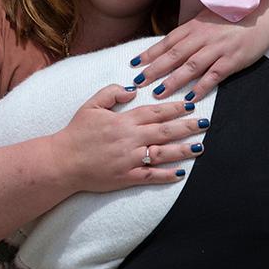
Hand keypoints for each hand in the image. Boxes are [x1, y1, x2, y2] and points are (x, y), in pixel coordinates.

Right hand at [51, 84, 208, 192]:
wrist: (62, 162)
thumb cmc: (76, 132)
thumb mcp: (91, 105)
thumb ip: (112, 93)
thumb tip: (133, 90)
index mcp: (124, 121)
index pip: (155, 112)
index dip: (175, 108)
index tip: (190, 105)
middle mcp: (130, 139)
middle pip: (165, 131)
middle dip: (187, 126)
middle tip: (205, 123)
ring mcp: (130, 159)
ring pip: (163, 153)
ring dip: (183, 150)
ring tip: (200, 146)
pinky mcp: (126, 177)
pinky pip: (151, 176)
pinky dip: (166, 175)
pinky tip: (181, 172)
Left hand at [130, 6, 268, 100]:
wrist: (264, 15)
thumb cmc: (233, 18)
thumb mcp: (208, 19)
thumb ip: (190, 31)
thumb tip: (170, 44)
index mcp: (194, 26)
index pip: (167, 41)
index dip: (149, 53)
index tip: (134, 64)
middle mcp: (203, 36)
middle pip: (174, 55)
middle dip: (154, 70)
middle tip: (138, 83)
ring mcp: (217, 48)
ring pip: (190, 67)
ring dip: (173, 81)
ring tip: (157, 94)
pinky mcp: (232, 60)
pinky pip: (213, 76)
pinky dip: (201, 87)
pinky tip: (190, 98)